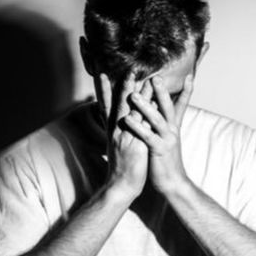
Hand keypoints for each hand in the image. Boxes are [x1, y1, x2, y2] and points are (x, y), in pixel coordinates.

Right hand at [100, 72, 149, 200]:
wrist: (120, 186)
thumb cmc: (121, 168)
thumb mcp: (117, 146)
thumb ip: (117, 131)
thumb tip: (120, 121)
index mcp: (113, 131)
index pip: (106, 106)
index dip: (104, 90)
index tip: (102, 74)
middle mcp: (117, 131)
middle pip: (118, 104)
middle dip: (123, 86)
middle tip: (129, 70)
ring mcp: (126, 137)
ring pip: (132, 111)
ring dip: (137, 95)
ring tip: (143, 79)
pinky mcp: (136, 145)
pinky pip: (142, 126)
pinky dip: (147, 114)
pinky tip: (153, 103)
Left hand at [123, 74, 194, 194]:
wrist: (173, 183)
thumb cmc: (166, 160)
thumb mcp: (167, 138)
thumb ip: (163, 124)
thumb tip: (159, 110)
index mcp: (174, 126)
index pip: (181, 105)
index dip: (187, 91)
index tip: (190, 76)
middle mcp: (172, 130)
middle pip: (168, 107)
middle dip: (162, 92)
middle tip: (155, 77)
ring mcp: (167, 140)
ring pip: (157, 119)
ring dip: (145, 106)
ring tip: (133, 95)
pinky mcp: (159, 150)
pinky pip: (147, 136)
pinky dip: (137, 127)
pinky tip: (128, 119)